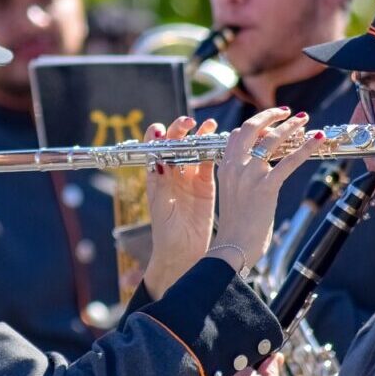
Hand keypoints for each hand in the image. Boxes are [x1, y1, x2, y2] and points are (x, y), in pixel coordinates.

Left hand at [144, 116, 218, 297]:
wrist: (183, 252)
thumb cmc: (166, 231)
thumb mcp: (161, 205)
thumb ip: (161, 181)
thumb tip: (156, 155)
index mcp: (157, 175)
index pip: (155, 147)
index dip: (157, 135)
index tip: (161, 129)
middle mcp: (173, 173)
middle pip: (177, 143)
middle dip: (181, 129)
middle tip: (189, 123)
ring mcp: (190, 178)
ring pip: (196, 149)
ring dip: (201, 135)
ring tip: (209, 125)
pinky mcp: (207, 185)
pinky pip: (210, 163)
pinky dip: (215, 152)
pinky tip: (220, 142)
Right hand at [211, 108, 323, 269]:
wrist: (232, 247)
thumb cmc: (235, 227)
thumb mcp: (231, 195)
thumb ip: (240, 179)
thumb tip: (257, 172)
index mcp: (225, 167)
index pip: (238, 134)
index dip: (257, 125)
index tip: (271, 123)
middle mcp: (235, 167)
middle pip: (252, 128)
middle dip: (271, 116)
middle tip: (287, 112)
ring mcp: (250, 175)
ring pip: (272, 140)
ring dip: (291, 126)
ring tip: (304, 120)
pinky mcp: (266, 187)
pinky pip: (289, 161)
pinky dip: (306, 147)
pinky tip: (317, 138)